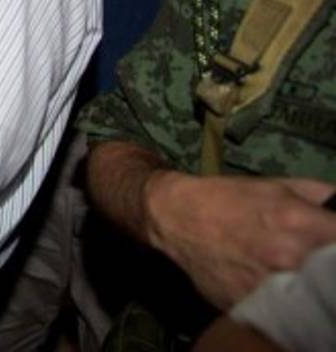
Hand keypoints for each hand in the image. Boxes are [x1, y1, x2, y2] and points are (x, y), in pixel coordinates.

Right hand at [146, 172, 335, 308]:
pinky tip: (276, 289)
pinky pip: (282, 312)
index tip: (332, 243)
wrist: (177, 218)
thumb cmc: (229, 198)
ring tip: (296, 275)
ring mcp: (271, 286)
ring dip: (308, 287)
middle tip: (316, 259)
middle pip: (331, 274)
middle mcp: (289, 258)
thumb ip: (322, 196)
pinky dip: (284, 303)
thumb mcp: (280, 185)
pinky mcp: (251, 306)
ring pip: (310, 297)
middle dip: (326, 265)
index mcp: (301, 224)